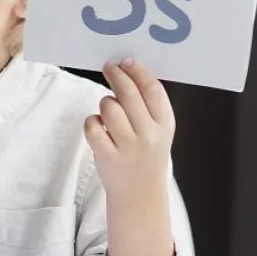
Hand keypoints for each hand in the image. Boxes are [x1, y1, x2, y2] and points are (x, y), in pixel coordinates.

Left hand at [84, 57, 174, 200]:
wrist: (140, 194)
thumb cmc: (147, 155)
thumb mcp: (159, 131)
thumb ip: (150, 106)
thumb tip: (130, 71)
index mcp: (165, 124)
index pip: (152, 88)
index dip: (138, 71)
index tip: (127, 61)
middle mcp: (149, 134)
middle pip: (128, 93)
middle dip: (116, 75)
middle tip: (109, 67)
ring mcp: (128, 146)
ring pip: (108, 107)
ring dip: (105, 103)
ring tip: (108, 112)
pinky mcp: (108, 155)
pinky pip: (92, 126)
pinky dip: (91, 122)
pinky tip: (98, 128)